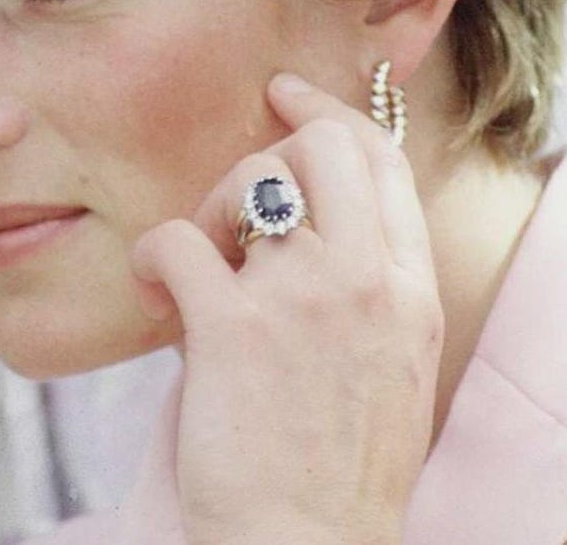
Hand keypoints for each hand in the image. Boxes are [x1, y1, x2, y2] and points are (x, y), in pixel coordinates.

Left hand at [130, 73, 442, 544]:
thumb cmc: (340, 472)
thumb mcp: (396, 366)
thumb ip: (370, 290)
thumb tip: (304, 226)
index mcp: (411, 288)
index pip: (382, 159)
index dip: (329, 110)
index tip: (287, 95)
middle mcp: (367, 277)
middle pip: (322, 144)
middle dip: (268, 149)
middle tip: (231, 198)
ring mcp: (304, 297)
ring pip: (251, 179)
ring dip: (210, 211)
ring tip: (199, 271)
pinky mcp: (232, 328)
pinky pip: (177, 239)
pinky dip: (154, 257)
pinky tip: (157, 294)